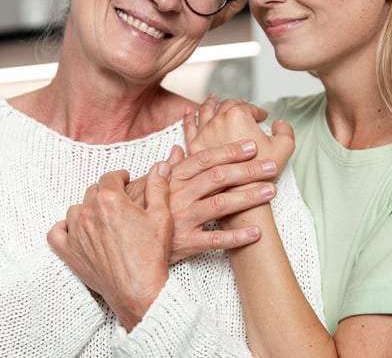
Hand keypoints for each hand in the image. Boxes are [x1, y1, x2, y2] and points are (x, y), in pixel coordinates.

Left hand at [47, 163, 172, 331]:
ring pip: (75, 209)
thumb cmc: (152, 255)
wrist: (139, 290)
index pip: (109, 177)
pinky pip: (55, 233)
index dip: (119, 177)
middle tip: (118, 202)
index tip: (124, 180)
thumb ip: (158, 187)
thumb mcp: (161, 216)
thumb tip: (160, 166)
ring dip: (87, 209)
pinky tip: (75, 229)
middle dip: (105, 192)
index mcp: (111, 200)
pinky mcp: (69, 252)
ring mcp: (76, 233)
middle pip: (93, 191)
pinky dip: (63, 228)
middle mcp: (89, 212)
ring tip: (101, 217)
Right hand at [124, 141, 278, 263]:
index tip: (251, 146)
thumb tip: (178, 149)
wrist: (120, 244)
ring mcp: (183, 219)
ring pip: (221, 204)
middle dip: (247, 170)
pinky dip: (237, 237)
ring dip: (248, 197)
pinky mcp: (185, 243)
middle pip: (218, 178)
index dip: (229, 151)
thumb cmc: (134, 212)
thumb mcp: (144, 186)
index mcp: (171, 179)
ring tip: (271, 191)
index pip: (205, 159)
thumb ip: (166, 169)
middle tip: (271, 165)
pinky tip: (257, 233)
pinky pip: (215, 240)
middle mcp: (178, 195)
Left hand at [184, 94, 294, 171]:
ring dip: (210, 103)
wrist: (241, 194)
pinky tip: (189, 112)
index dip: (257, 110)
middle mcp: (217, 120)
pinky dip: (189, 117)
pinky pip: (188, 126)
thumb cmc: (261, 173)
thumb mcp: (284, 148)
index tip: (262, 116)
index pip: (248, 106)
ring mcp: (203, 132)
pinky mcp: (193, 146)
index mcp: (238, 116)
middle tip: (242, 107)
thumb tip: (278, 123)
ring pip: (205, 111)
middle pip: (226, 105)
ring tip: (213, 99)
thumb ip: (285, 130)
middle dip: (236, 104)